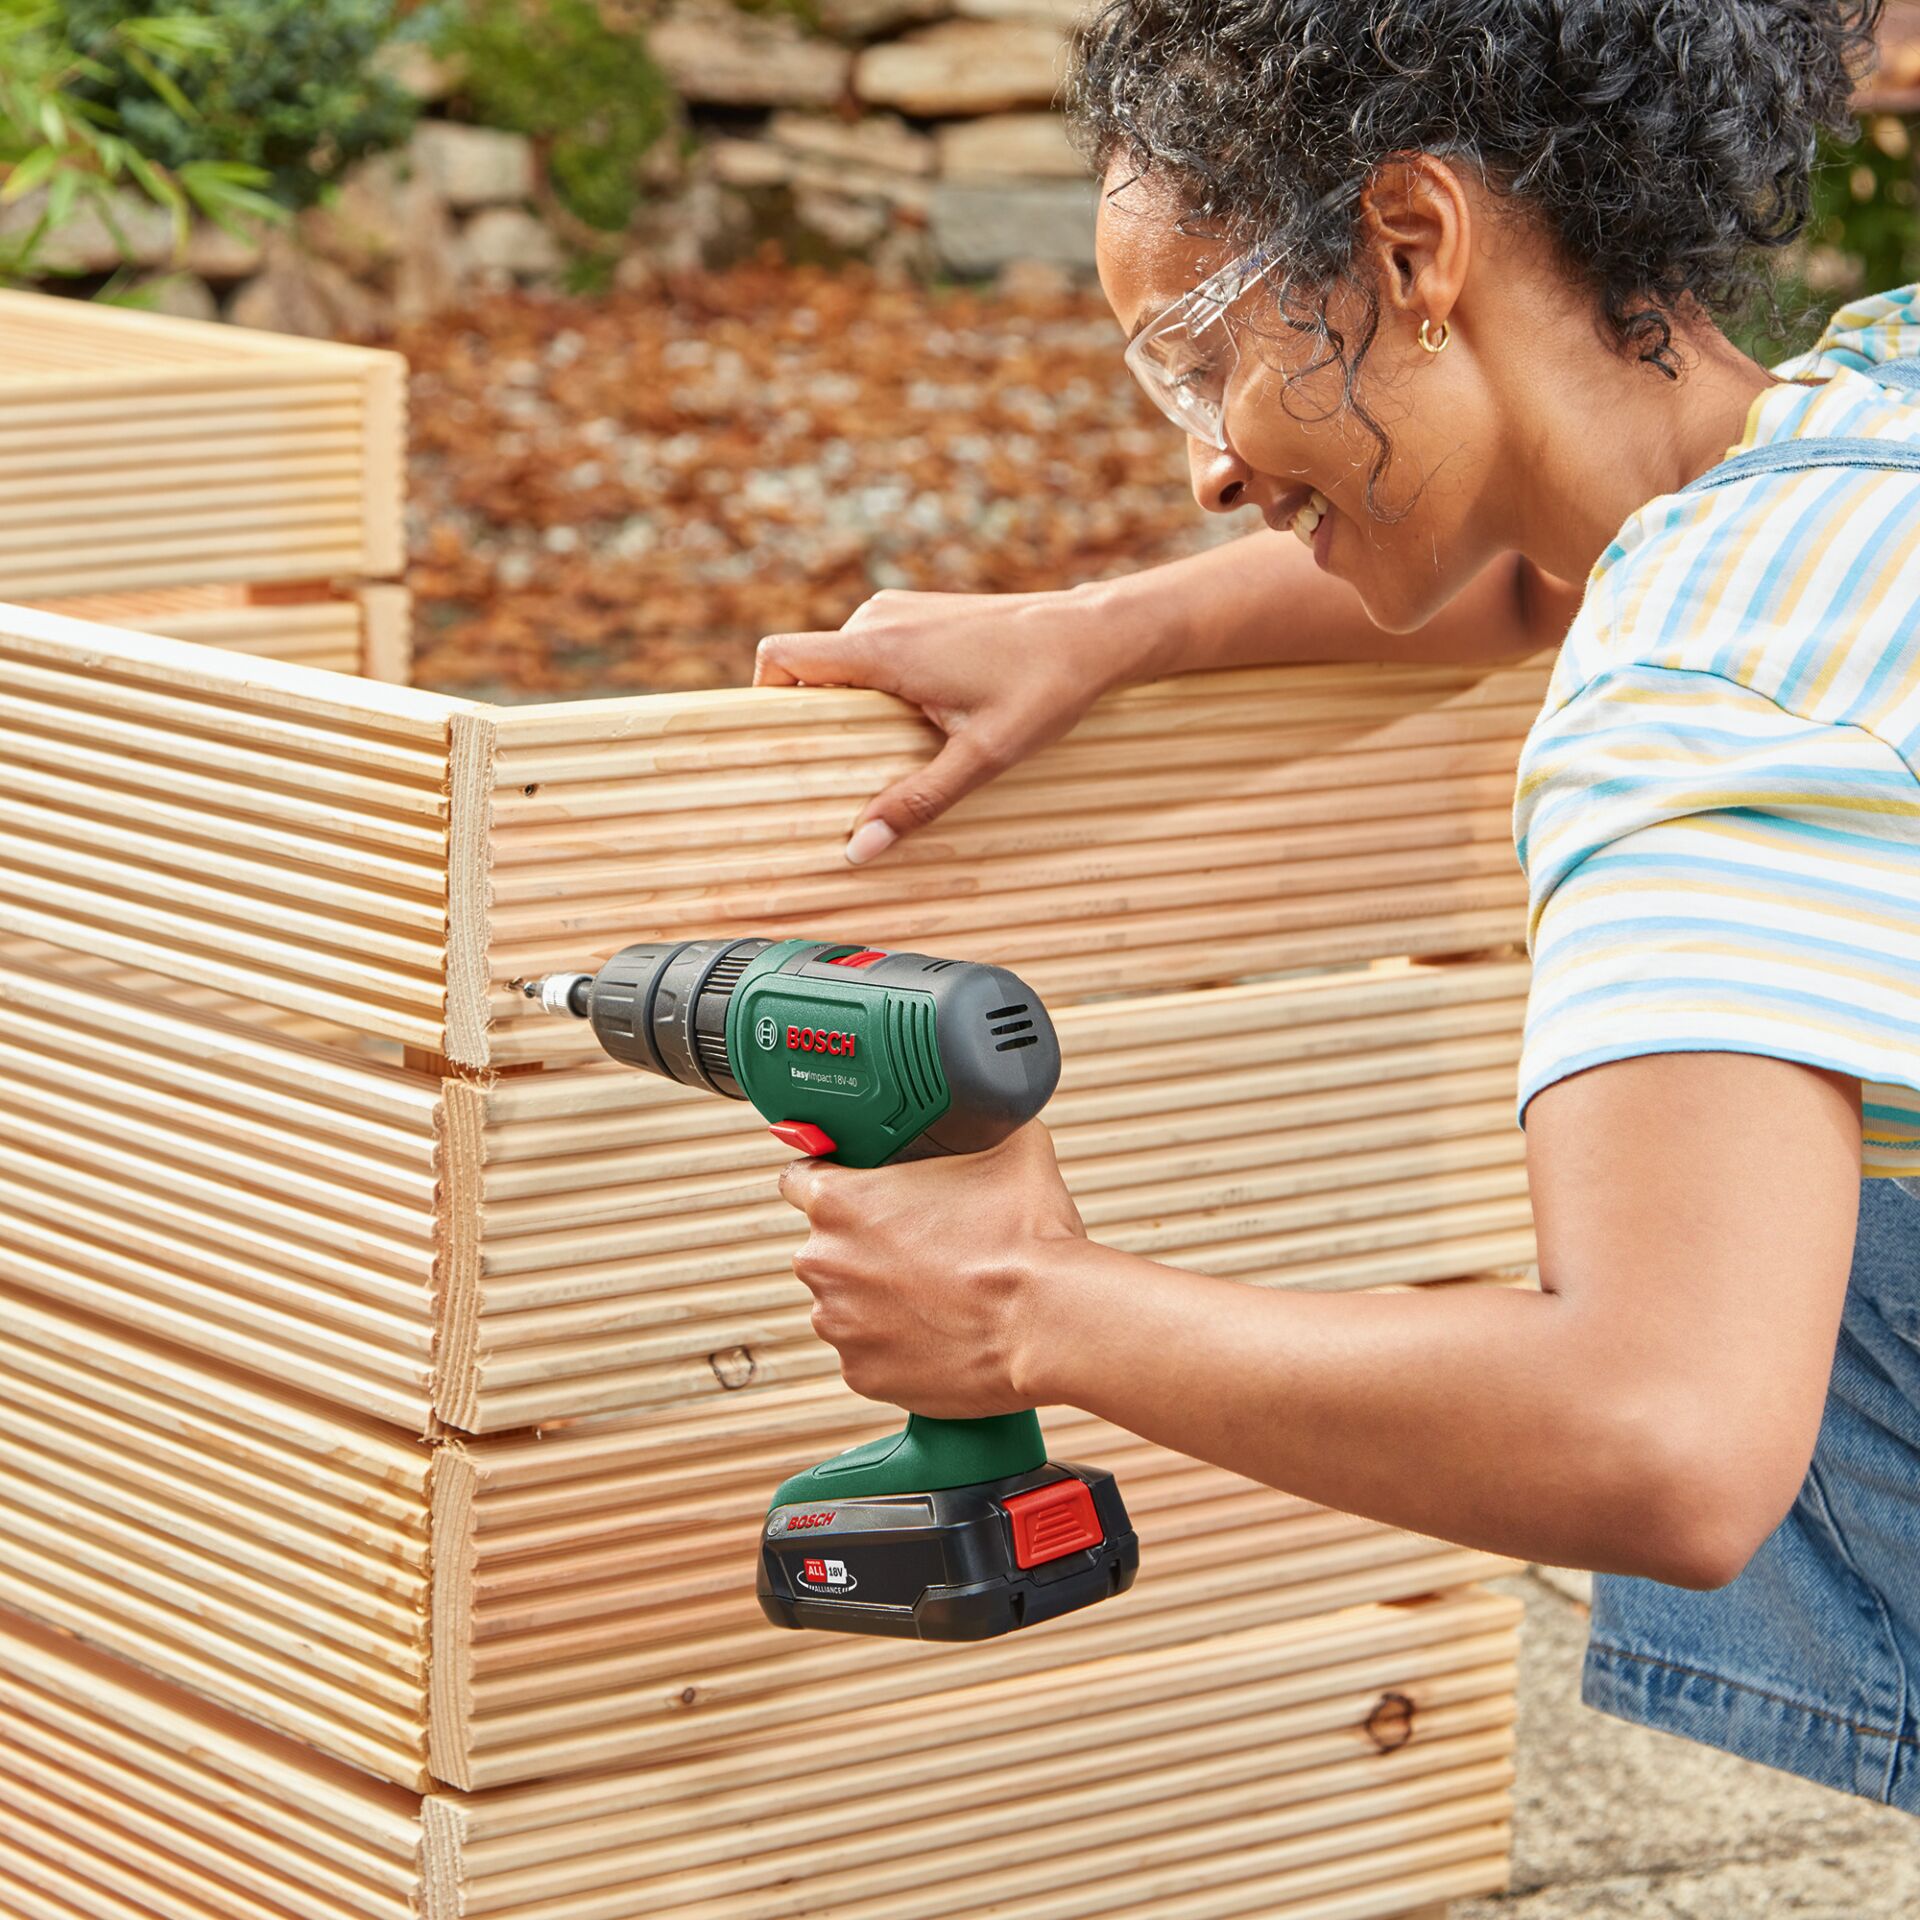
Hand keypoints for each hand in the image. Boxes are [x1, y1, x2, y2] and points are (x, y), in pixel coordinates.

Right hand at [754, 585, 1151, 863]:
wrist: (1094, 635)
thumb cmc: (1045, 687)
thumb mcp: (981, 756)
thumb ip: (916, 803)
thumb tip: (859, 849)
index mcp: (881, 648)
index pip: (780, 657)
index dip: (764, 700)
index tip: (780, 746)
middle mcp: (880, 618)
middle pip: (808, 668)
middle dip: (817, 718)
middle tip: (843, 769)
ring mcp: (902, 610)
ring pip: (841, 662)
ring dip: (852, 704)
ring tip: (892, 747)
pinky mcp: (922, 613)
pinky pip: (872, 651)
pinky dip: (878, 686)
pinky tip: (920, 719)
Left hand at [776, 1122, 1087, 1415]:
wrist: (1048, 1323)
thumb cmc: (1025, 1239)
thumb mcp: (1012, 1147)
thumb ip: (983, 1124)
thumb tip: (994, 1112)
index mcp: (839, 1201)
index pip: (799, 1177)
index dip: (831, 1177)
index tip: (855, 1187)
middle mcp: (824, 1263)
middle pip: (828, 1245)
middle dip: (865, 1244)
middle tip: (922, 1243)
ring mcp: (839, 1324)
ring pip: (848, 1302)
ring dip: (879, 1297)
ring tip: (938, 1292)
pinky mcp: (862, 1374)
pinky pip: (870, 1352)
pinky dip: (897, 1344)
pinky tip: (940, 1331)